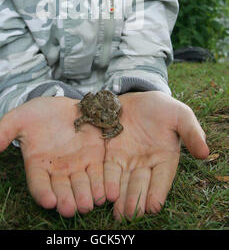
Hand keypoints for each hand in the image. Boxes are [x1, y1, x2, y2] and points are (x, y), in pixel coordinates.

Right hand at [0, 97, 105, 216]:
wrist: (63, 104)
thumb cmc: (37, 114)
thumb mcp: (18, 118)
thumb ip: (4, 131)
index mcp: (37, 165)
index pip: (39, 183)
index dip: (43, 193)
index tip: (48, 201)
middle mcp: (57, 171)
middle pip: (62, 189)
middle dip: (67, 200)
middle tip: (71, 208)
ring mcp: (77, 166)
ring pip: (82, 185)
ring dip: (86, 195)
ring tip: (89, 202)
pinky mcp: (95, 158)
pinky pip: (100, 173)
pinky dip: (103, 184)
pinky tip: (107, 192)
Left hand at [103, 91, 208, 219]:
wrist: (138, 96)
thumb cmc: (163, 108)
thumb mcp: (181, 115)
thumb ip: (192, 132)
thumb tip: (205, 153)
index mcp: (166, 158)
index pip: (162, 179)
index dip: (157, 192)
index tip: (154, 205)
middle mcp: (146, 164)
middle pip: (141, 185)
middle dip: (136, 200)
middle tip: (131, 214)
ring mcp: (128, 160)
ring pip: (124, 182)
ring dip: (121, 198)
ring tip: (118, 212)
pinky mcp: (111, 153)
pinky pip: (108, 170)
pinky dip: (107, 182)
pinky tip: (105, 193)